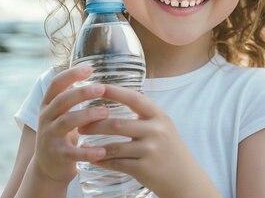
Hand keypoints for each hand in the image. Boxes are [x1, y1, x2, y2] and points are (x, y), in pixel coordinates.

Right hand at [33, 66, 108, 184]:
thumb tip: (96, 72)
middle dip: (81, 93)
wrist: (48, 167)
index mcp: (49, 105)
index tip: (89, 68)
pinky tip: (103, 151)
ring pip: (66, 122)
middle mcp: (46, 118)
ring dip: (87, 116)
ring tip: (106, 112)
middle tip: (101, 88)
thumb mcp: (62, 112)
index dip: (71, 74)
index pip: (56, 84)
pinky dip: (88, 152)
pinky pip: (73, 152)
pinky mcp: (57, 155)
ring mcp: (49, 137)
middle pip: (62, 101)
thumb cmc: (62, 132)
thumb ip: (73, 96)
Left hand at [78, 85, 208, 196]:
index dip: (114, 91)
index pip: (134, 98)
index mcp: (160, 116)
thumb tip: (118, 98)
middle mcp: (156, 131)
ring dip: (93, 146)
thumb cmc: (169, 150)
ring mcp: (150, 150)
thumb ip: (144, 115)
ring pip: (114, 146)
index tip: (96, 86)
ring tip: (81, 143)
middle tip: (79, 124)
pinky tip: (92, 159)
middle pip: (117, 124)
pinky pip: (116, 164)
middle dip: (94, 124)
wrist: (185, 178)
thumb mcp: (163, 127)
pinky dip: (101, 161)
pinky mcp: (144, 169)